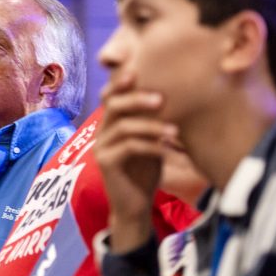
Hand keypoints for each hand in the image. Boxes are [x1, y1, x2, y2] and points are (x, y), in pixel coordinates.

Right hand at [95, 71, 177, 252]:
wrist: (134, 205)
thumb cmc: (144, 171)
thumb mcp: (150, 142)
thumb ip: (151, 122)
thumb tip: (172, 95)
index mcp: (111, 124)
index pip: (110, 96)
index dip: (120, 82)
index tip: (137, 70)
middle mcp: (101, 132)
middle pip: (113, 106)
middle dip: (136, 99)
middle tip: (160, 100)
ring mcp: (101, 148)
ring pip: (123, 127)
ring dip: (151, 127)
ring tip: (174, 132)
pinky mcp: (106, 163)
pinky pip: (128, 147)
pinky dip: (150, 146)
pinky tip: (167, 151)